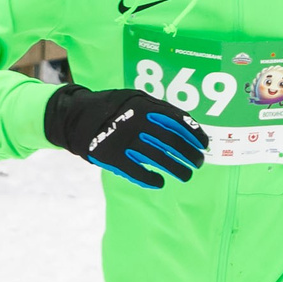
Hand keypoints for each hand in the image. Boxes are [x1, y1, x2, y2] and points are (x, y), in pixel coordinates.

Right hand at [43, 85, 207, 188]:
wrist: (78, 117)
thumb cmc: (114, 108)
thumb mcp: (136, 99)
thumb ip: (159, 109)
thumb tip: (188, 125)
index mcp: (145, 106)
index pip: (179, 121)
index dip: (195, 134)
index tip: (204, 145)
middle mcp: (137, 122)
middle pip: (173, 142)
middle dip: (190, 155)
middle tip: (198, 163)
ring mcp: (125, 140)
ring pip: (159, 159)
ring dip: (177, 169)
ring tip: (186, 176)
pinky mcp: (113, 157)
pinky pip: (137, 172)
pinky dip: (151, 179)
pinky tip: (160, 182)